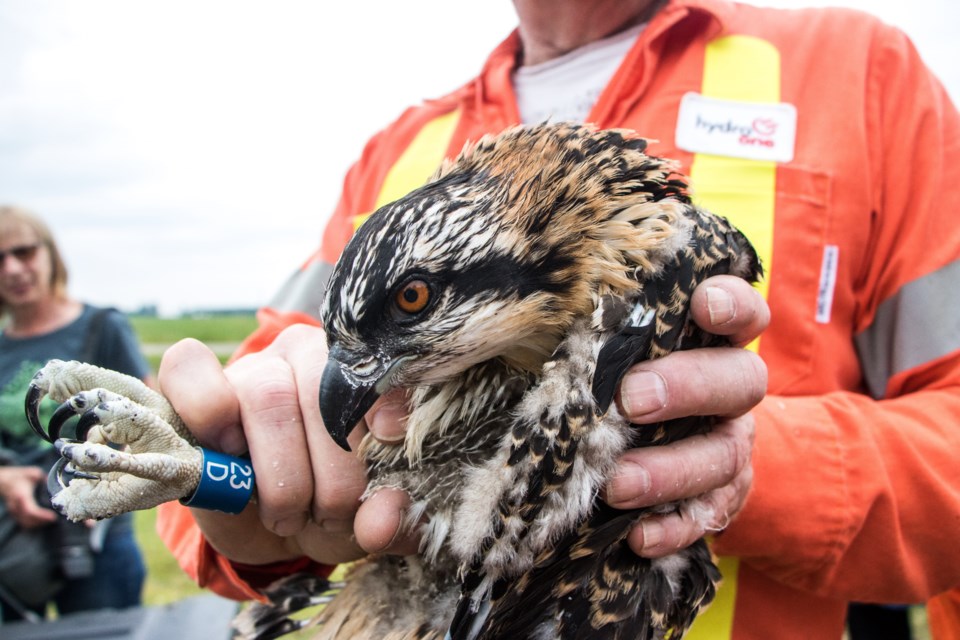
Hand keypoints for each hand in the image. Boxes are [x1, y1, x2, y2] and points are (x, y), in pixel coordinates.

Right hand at [0, 465, 57, 527]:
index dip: (42, 516)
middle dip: (42, 522)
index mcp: (21, 496)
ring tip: (50, 520)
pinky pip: (23, 523)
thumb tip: (55, 484)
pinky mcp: (14, 513)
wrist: (3, 480)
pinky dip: (33, 524)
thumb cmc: (19, 476)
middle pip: (29, 521)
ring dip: (38, 524)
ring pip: (26, 524)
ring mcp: (14, 511)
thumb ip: (44, 479)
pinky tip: (42, 521)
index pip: (31, 511)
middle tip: (55, 518)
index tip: (53, 517)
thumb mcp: (34, 474)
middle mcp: (16, 506)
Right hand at [159, 326, 370, 565]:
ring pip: (268, 396)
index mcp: (357, 372)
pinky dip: (206, 408)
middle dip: (333, 469)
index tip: (389, 438)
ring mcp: (248, 369)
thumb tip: (382, 523)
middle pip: (323, 390)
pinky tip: (227, 451)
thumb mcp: (367, 516)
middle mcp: (303, 358)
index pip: (376, 366)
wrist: (273, 533)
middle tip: (331, 514)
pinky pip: (187, 367)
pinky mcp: (190, 387)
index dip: (384, 399)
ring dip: (281, 473)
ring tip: (287, 515)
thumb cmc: (331, 505)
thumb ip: (386, 516)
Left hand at [605, 275, 768, 556]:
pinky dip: (673, 527)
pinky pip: (708, 516)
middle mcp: (730, 387)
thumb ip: (585, 326)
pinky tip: (637, 536)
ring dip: (671, 470)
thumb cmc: (599, 372)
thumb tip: (529, 306)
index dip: (731, 304)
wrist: (622, 443)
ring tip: (616, 484)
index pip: (740, 309)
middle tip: (631, 399)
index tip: (701, 305)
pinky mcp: (719, 496)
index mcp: (708, 337)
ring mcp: (730, 442)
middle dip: (688, 386)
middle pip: (741, 379)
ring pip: (725, 455)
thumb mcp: (594, 343)